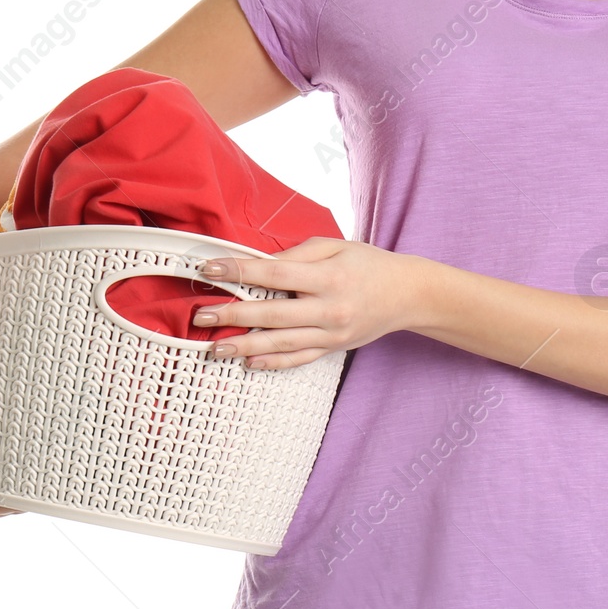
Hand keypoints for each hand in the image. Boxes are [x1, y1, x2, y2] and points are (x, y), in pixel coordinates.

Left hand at [191, 236, 427, 369]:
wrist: (407, 294)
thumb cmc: (368, 263)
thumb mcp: (335, 246)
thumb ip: (296, 254)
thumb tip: (258, 264)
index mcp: (328, 276)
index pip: (274, 274)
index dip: (239, 272)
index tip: (210, 269)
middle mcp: (329, 308)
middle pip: (272, 314)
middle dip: (233, 315)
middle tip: (200, 315)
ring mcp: (332, 333)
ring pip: (281, 343)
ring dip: (244, 346)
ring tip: (214, 347)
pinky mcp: (334, 348)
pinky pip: (299, 359)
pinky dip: (272, 363)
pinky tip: (248, 362)